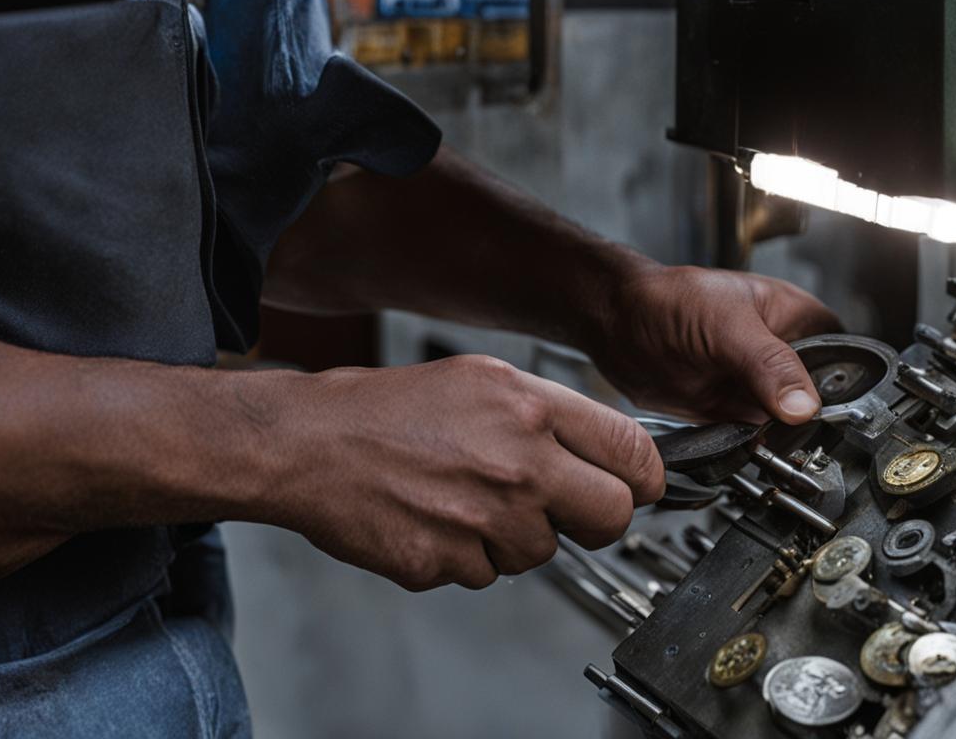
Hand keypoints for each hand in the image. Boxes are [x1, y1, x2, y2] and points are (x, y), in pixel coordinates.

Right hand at [270, 355, 664, 590]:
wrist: (309, 444)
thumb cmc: (388, 409)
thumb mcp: (481, 380)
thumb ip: (550, 412)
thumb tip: (608, 450)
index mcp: (530, 408)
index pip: (634, 453)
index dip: (645, 477)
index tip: (640, 486)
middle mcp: (517, 463)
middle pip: (612, 517)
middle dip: (596, 519)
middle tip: (567, 508)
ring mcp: (483, 518)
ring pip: (544, 552)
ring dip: (517, 537)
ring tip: (468, 498)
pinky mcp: (447, 562)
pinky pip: (487, 574)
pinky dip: (467, 556)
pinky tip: (437, 519)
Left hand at [590, 265, 841, 424]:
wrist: (616, 325)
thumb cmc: (667, 300)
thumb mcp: (727, 325)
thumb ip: (769, 364)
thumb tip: (803, 405)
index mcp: (794, 317)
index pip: (842, 355)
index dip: (846, 385)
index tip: (836, 412)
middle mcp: (781, 353)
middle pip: (819, 397)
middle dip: (813, 419)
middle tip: (799, 431)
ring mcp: (756, 383)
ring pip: (789, 422)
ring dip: (783, 437)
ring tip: (771, 438)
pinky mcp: (731, 409)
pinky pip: (756, 436)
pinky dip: (755, 446)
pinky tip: (747, 445)